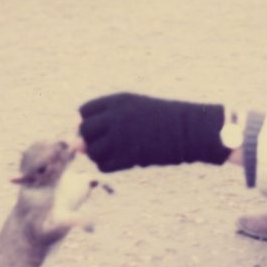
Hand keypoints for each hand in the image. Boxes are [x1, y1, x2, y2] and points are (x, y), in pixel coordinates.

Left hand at [78, 93, 229, 171]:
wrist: (191, 129)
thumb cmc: (163, 119)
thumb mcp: (135, 110)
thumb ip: (105, 124)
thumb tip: (75, 146)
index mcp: (118, 101)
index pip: (84, 111)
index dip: (90, 121)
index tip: (103, 128)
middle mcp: (116, 117)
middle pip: (84, 131)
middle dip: (90, 139)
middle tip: (106, 144)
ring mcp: (122, 137)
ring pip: (92, 151)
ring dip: (99, 155)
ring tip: (115, 153)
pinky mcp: (130, 156)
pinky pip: (104, 166)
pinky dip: (109, 166)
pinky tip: (121, 161)